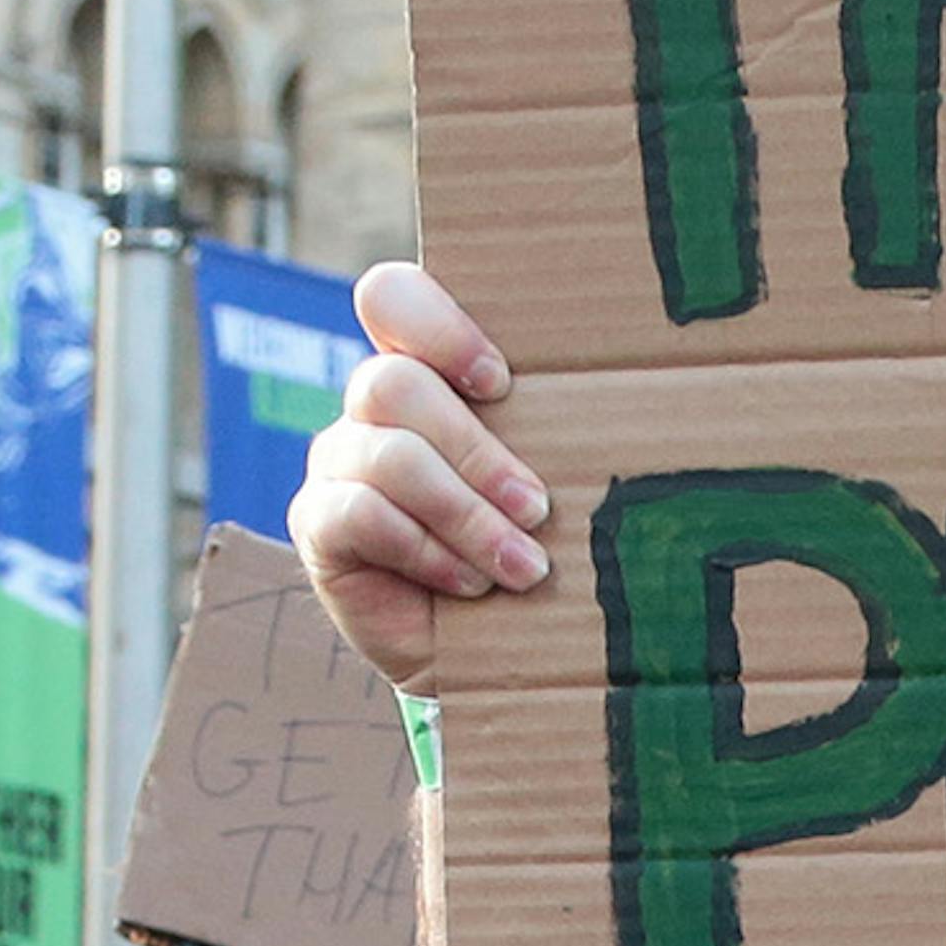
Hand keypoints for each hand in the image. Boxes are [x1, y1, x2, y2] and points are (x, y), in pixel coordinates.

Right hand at [296, 260, 550, 682]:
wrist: (487, 647)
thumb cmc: (529, 547)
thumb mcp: (541, 483)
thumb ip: (550, 431)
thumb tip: (627, 397)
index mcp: (424, 370)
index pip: (393, 299)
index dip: (438, 326)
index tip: (500, 382)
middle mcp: (370, 407)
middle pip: (394, 383)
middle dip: (477, 452)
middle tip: (538, 508)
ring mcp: (338, 461)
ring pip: (388, 455)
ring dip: (466, 515)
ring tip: (523, 566)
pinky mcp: (318, 523)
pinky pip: (362, 514)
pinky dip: (427, 551)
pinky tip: (469, 584)